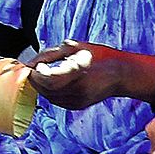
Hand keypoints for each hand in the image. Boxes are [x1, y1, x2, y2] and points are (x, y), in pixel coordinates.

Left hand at [27, 42, 154, 109]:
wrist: (122, 75)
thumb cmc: (101, 56)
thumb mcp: (76, 47)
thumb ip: (51, 54)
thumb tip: (32, 62)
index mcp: (79, 75)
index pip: (48, 79)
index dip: (36, 72)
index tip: (35, 64)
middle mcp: (78, 92)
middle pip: (45, 90)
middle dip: (36, 78)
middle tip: (35, 67)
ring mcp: (77, 102)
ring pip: (48, 96)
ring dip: (42, 85)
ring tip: (45, 72)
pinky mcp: (77, 106)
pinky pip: (55, 100)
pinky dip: (50, 91)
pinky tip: (54, 81)